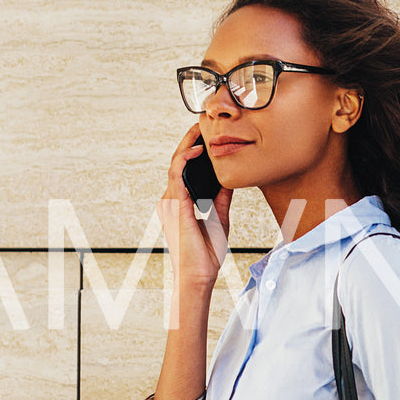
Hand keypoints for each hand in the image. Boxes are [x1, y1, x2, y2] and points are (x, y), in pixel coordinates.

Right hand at [157, 124, 234, 288]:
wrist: (198, 275)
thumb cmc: (206, 253)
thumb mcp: (219, 218)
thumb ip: (221, 198)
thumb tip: (229, 179)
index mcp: (179, 203)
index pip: (183, 170)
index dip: (192, 151)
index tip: (206, 137)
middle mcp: (170, 200)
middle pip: (177, 163)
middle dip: (189, 141)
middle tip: (202, 124)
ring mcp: (170, 203)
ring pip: (175, 165)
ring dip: (187, 145)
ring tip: (200, 129)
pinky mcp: (175, 206)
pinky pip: (177, 176)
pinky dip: (185, 160)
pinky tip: (197, 150)